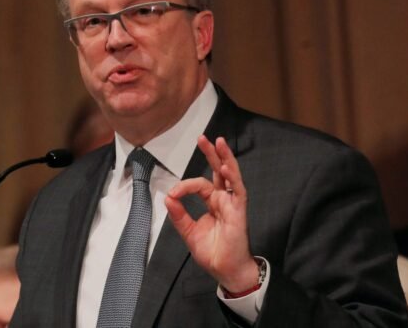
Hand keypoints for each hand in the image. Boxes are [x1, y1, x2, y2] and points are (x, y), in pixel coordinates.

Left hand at [164, 135, 257, 291]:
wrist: (225, 270)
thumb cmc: (212, 252)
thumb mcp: (189, 232)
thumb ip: (179, 215)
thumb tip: (168, 197)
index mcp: (212, 203)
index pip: (199, 184)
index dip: (185, 186)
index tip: (173, 195)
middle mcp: (224, 199)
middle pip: (218, 171)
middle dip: (211, 153)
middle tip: (202, 138)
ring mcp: (233, 203)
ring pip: (230, 175)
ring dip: (224, 157)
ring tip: (219, 141)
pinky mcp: (239, 211)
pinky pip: (237, 190)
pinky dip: (232, 177)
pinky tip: (224, 166)